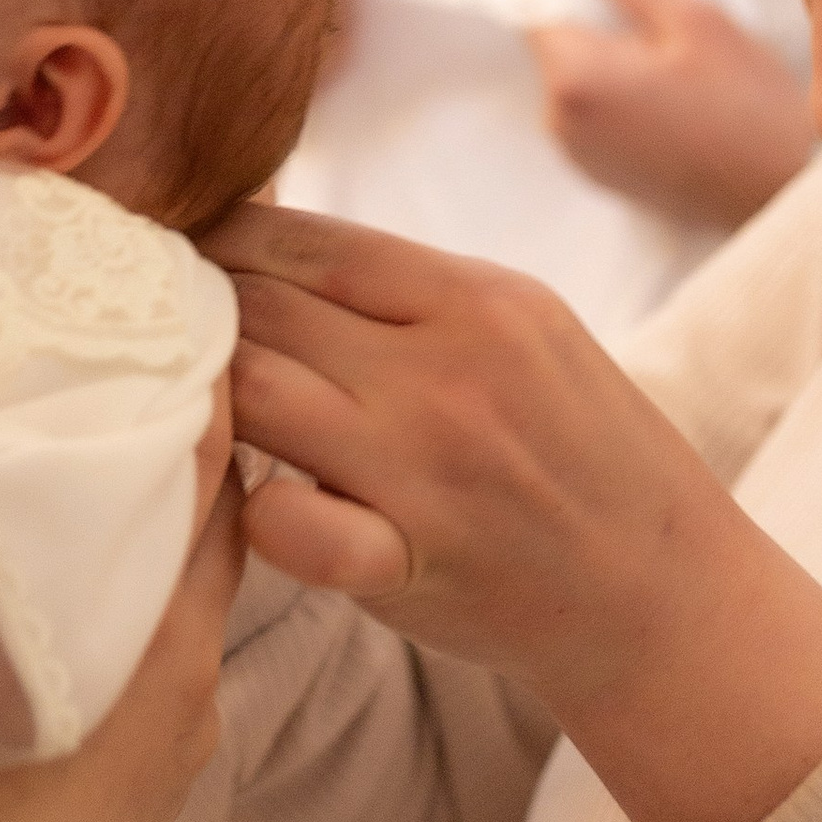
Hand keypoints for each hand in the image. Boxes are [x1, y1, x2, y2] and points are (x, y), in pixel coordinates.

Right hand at [0, 387, 240, 821]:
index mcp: (152, 625)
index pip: (207, 470)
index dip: (190, 387)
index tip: (156, 321)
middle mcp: (193, 661)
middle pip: (209, 516)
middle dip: (167, 444)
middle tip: (111, 371)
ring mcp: (189, 718)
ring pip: (191, 582)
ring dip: (153, 521)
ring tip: (85, 460)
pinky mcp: (171, 763)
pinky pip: (172, 643)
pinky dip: (140, 594)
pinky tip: (70, 579)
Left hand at [208, 201, 821, 821]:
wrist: (661, 588)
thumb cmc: (573, 447)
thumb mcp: (520, 329)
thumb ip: (406, 289)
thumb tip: (269, 233)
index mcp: (476, 299)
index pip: (307, 240)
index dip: (222, 242)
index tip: (178, 258)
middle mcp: (448, 373)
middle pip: (262, 308)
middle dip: (198, 316)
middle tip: (160, 340)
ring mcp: (425, 470)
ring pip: (252, 394)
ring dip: (207, 398)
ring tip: (192, 408)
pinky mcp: (405, 563)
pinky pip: (282, 525)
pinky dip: (250, 509)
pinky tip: (250, 503)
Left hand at [527, 0, 813, 229]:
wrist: (783, 196)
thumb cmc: (748, 105)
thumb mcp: (694, 21)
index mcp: (573, 76)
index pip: (536, 5)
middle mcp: (557, 119)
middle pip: (556, 42)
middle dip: (597, 21)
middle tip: (664, 20)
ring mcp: (575, 153)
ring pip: (576, 77)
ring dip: (610, 59)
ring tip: (676, 62)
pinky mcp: (597, 173)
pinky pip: (591, 113)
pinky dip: (618, 95)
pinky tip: (672, 96)